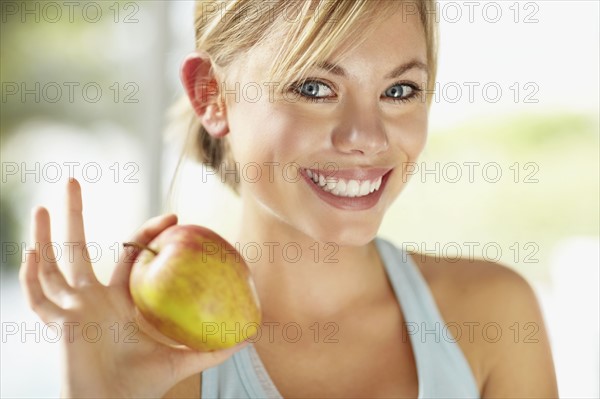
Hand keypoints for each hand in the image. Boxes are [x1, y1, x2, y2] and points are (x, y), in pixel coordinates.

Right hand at [19, 178, 246, 397]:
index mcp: (118, 301)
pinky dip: (30, 277)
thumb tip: (251, 336)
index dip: (148, 234)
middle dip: (76, 214)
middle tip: (73, 180)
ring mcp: (71, 308)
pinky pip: (38, 298)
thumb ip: (213, 349)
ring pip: (54, 266)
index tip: (173, 217)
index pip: (130, 255)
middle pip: (80, 248)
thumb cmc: (141, 385)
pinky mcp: (57, 324)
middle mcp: (91, 298)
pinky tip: (29, 252)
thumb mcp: (182, 359)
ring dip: (46, 237)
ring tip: (42, 206)